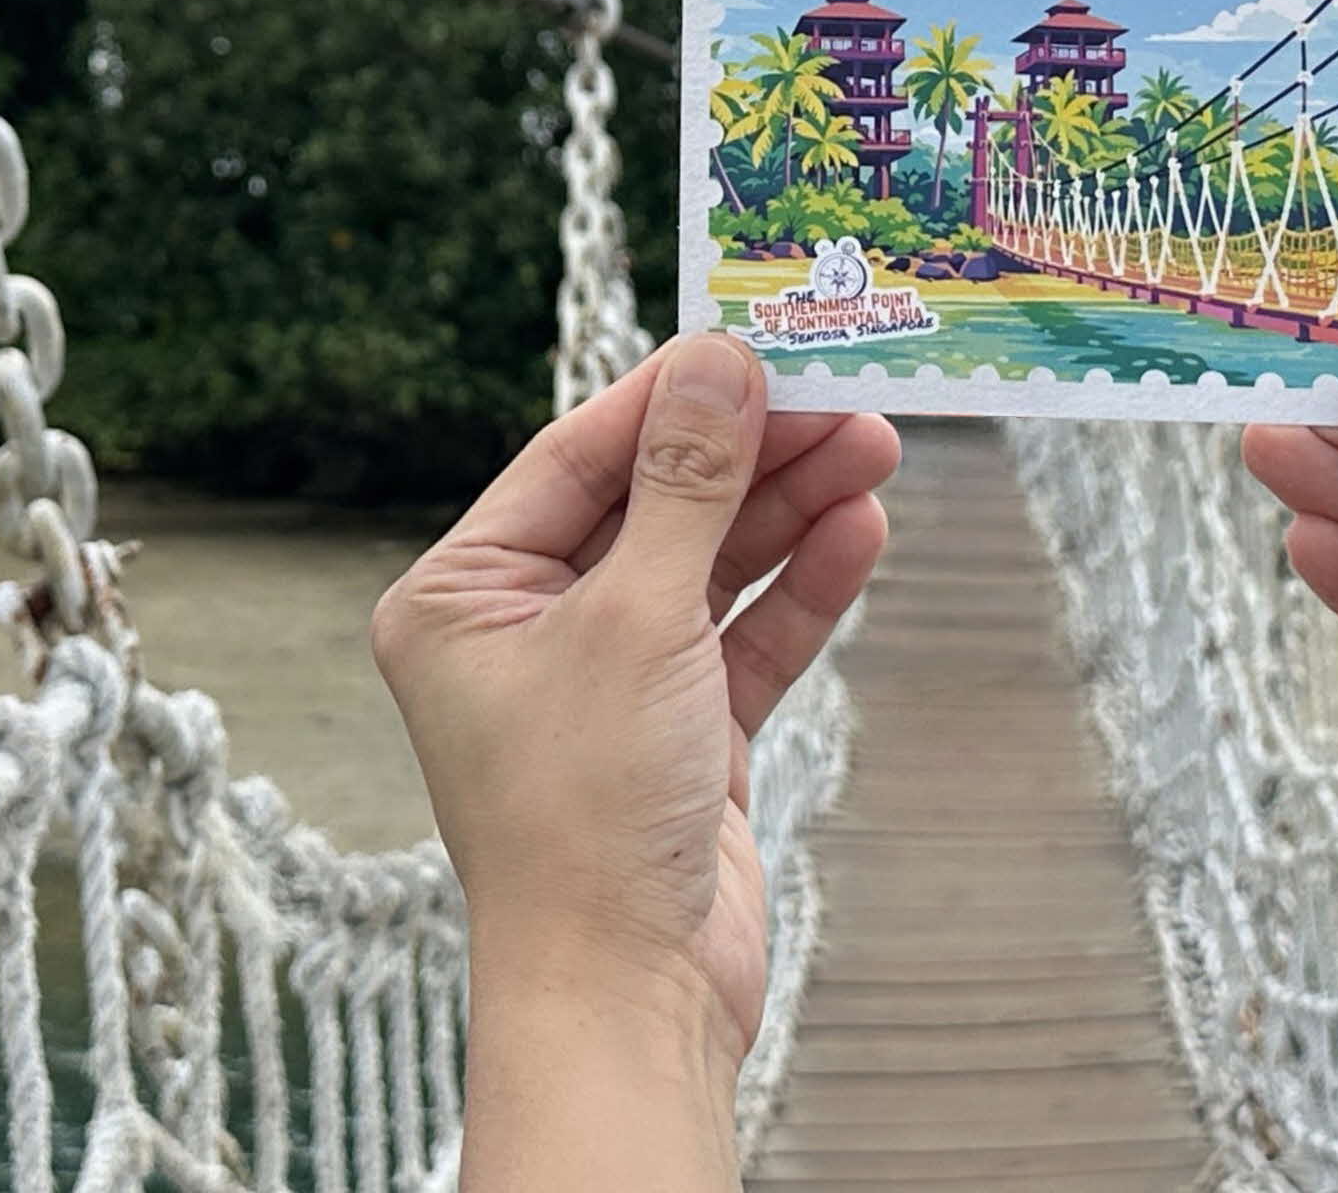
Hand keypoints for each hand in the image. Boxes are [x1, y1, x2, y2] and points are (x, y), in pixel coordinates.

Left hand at [372, 332, 893, 1168]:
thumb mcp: (637, 620)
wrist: (627, 995)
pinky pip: (744, 635)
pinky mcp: (680, 733)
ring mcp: (607, 682)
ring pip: (710, 565)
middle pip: (654, 504)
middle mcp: (525, 631)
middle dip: (752, 454)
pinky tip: (859, 532)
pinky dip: (800, 588)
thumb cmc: (587, 814)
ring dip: (790, 511)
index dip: (672, 396)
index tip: (758, 341)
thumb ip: (688, 485)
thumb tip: (721, 360)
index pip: (577, 457)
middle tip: (844, 396)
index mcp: (461, 597)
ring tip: (876, 450)